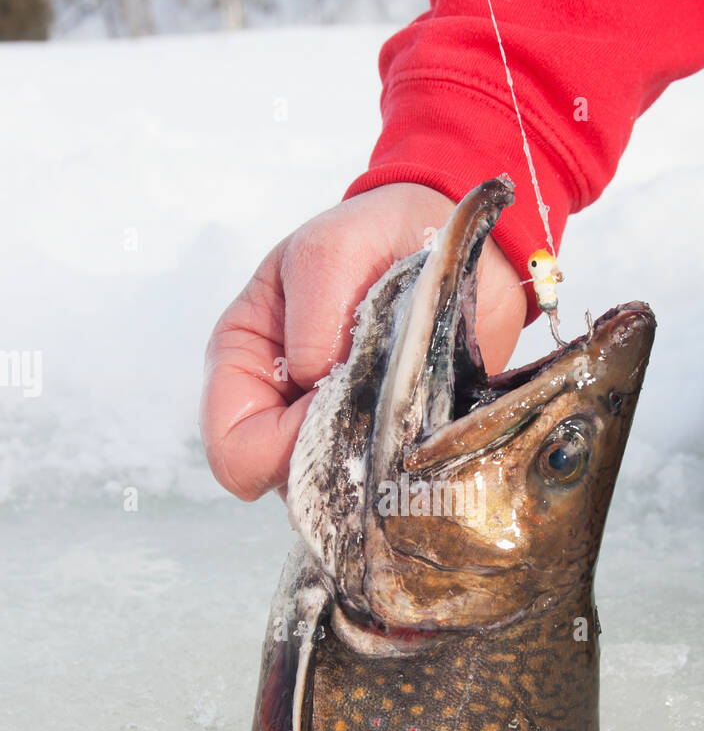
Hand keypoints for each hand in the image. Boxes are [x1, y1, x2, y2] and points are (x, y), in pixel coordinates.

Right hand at [200, 183, 526, 500]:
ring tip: (404, 397)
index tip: (339, 403)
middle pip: (285, 482)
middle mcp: (276, 412)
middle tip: (381, 398)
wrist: (443, 246)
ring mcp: (327, 434)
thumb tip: (317, 391)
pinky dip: (403, 461)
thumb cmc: (371, 240)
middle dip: (334, 454)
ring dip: (373, 456)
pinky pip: (383, 486)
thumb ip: (313, 325)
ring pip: (337, 491)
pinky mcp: (376, 448)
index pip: (234, 450)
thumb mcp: (328, 256)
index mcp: (241, 364)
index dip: (282, 446)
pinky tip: (421, 415)